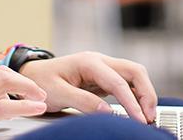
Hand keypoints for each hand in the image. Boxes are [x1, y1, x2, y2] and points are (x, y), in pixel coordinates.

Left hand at [18, 51, 156, 123]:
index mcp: (89, 62)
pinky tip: (137, 110)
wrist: (33, 75)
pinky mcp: (103, 78)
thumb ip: (82, 101)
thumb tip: (108, 111)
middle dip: (146, 93)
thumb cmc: (42, 82)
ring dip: (143, 94)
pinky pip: (126, 84)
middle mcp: (100, 61)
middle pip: (134, 71)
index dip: (132, 102)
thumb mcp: (58, 93)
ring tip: (147, 116)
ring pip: (133, 76)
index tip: (140, 120)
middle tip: (150, 117)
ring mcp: (103, 68)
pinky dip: (135, 96)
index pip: (118, 82)